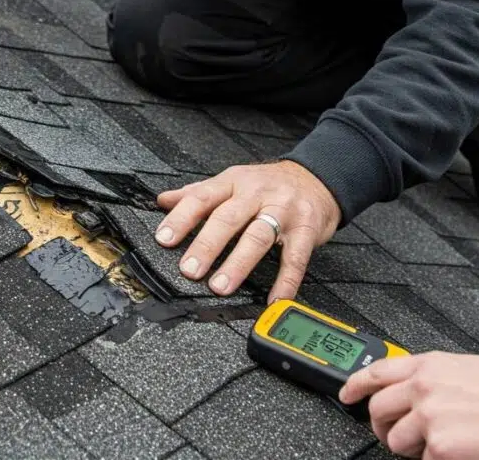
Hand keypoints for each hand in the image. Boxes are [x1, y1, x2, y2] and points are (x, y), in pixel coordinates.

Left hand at [154, 160, 340, 301]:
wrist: (316, 179)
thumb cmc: (268, 185)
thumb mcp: (232, 181)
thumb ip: (198, 192)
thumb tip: (162, 200)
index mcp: (233, 182)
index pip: (202, 197)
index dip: (181, 218)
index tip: (164, 238)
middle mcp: (256, 193)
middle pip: (228, 218)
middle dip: (207, 245)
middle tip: (190, 269)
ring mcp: (283, 210)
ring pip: (258, 237)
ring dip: (237, 264)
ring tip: (220, 286)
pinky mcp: (306, 229)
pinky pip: (295, 258)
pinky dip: (285, 281)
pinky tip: (274, 299)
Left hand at [339, 351, 478, 459]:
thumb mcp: (467, 369)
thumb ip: (436, 376)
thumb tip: (417, 388)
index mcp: (430, 365)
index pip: (377, 370)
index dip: (355, 384)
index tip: (346, 394)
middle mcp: (423, 387)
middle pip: (378, 408)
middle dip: (381, 426)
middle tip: (391, 435)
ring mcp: (429, 416)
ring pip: (395, 440)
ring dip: (411, 449)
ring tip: (435, 448)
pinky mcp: (439, 447)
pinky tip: (455, 455)